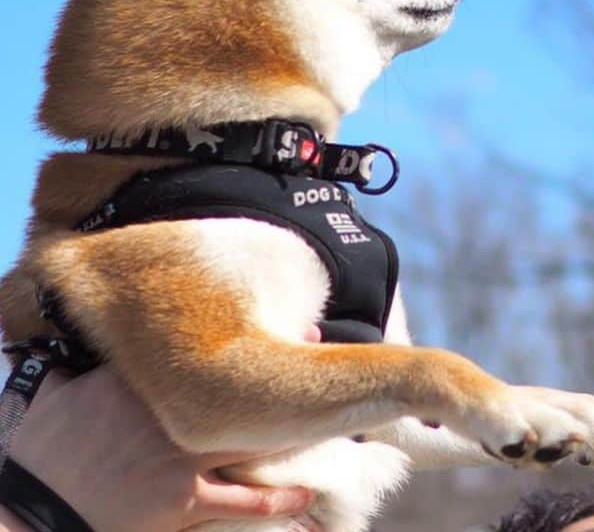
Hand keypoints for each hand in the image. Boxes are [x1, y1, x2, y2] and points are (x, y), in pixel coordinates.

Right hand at [6, 327, 324, 531]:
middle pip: (237, 384)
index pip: (196, 347)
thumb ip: (91, 362)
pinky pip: (242, 500)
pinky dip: (277, 500)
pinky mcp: (183, 502)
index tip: (270, 316)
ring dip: (291, 425)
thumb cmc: (44, 450)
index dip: (238, 332)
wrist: (34, 507)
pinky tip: (306, 495)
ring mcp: (181, 458)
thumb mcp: (64, 392)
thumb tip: (96, 326)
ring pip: (252, 438)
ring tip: (330, 411)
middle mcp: (171, 414)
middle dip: (278, 362)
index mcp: (143, 382)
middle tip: (311, 341)